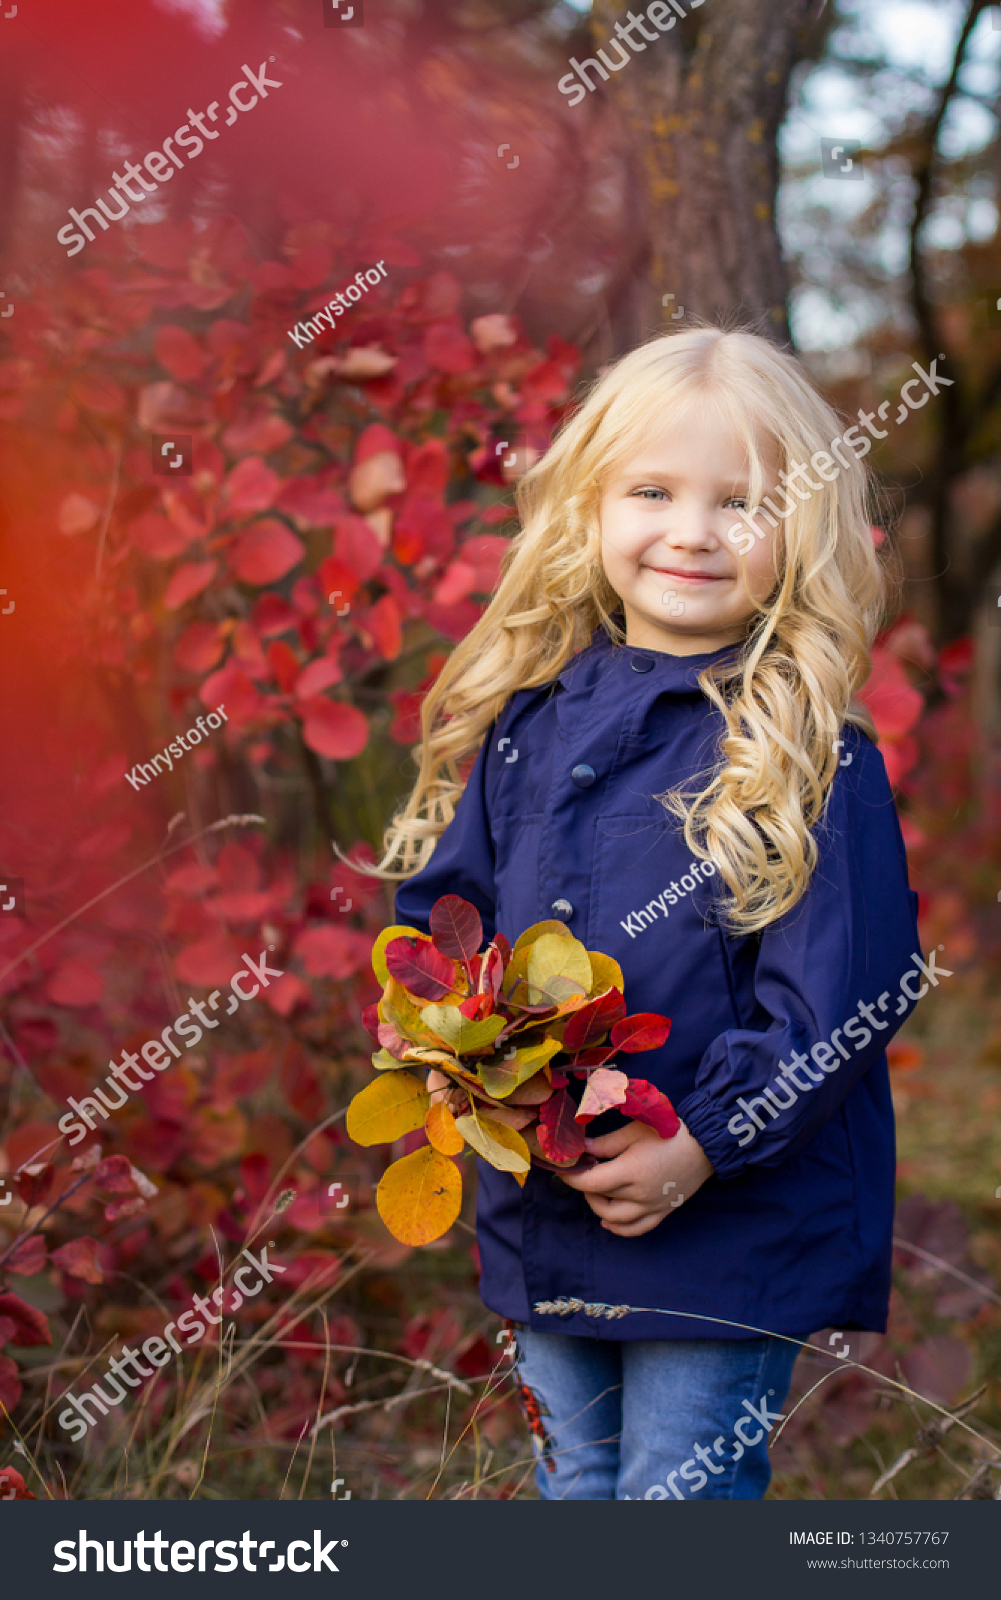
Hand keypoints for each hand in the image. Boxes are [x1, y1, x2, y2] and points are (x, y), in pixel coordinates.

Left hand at [560, 1121, 713, 1237]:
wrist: (706, 1145)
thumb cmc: (670, 1132)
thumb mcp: (634, 1131)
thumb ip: (606, 1144)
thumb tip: (582, 1150)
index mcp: (632, 1171)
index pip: (591, 1183)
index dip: (572, 1178)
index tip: (563, 1169)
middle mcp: (640, 1195)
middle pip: (601, 1200)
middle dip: (585, 1188)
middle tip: (582, 1172)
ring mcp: (652, 1206)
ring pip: (616, 1219)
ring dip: (599, 1207)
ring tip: (595, 1191)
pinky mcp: (662, 1211)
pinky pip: (637, 1228)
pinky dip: (619, 1228)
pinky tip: (608, 1221)